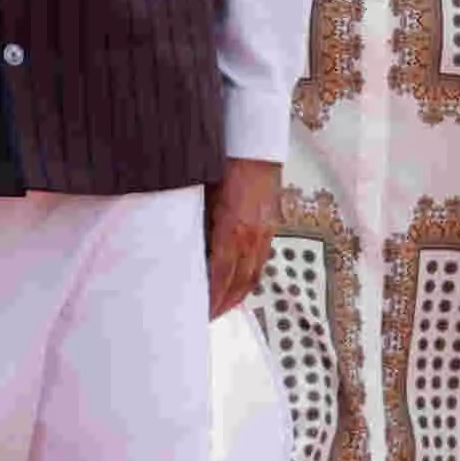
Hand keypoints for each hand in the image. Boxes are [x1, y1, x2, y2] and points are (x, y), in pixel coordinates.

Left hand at [206, 157, 280, 313]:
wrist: (255, 143)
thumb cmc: (222, 164)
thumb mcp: (202, 196)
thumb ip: (197, 225)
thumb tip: (187, 249)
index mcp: (232, 229)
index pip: (220, 275)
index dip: (212, 298)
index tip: (200, 312)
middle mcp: (252, 235)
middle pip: (239, 282)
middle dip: (224, 303)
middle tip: (207, 317)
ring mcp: (265, 232)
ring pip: (253, 275)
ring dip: (238, 295)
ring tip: (223, 306)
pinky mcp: (272, 226)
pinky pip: (261, 261)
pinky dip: (250, 278)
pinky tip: (239, 282)